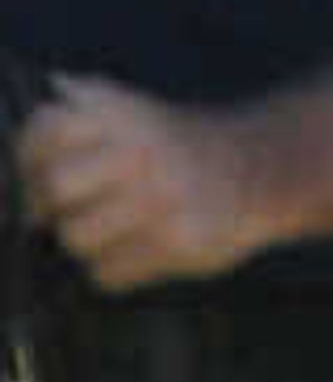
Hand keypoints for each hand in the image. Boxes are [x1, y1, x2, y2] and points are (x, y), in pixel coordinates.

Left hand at [9, 73, 278, 288]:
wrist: (258, 169)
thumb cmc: (173, 145)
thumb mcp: (128, 107)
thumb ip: (74, 108)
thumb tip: (26, 161)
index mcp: (120, 112)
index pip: (43, 132)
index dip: (33, 160)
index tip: (47, 174)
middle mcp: (141, 150)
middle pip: (55, 187)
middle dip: (57, 205)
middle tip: (76, 208)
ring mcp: (162, 199)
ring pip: (75, 238)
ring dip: (88, 241)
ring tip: (116, 230)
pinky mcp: (181, 243)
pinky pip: (108, 274)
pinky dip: (115, 269)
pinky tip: (140, 250)